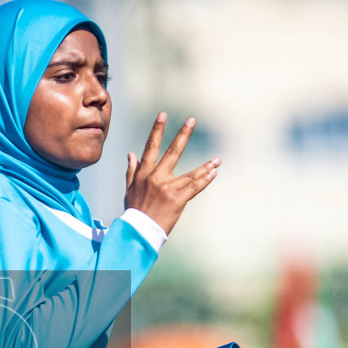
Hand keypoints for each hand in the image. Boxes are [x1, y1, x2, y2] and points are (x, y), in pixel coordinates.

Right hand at [124, 112, 219, 234]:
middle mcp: (156, 178)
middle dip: (183, 135)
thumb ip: (131, 171)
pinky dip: (205, 180)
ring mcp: (168, 189)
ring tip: (217, 160)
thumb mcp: (129, 190)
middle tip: (191, 120)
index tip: (163, 115)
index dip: (157, 130)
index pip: (150, 147)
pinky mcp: (178, 201)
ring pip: (191, 174)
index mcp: (144, 174)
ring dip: (206, 166)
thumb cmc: (134, 211)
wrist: (138, 232)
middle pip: (172, 152)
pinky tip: (214, 173)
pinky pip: (195, 188)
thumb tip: (130, 154)